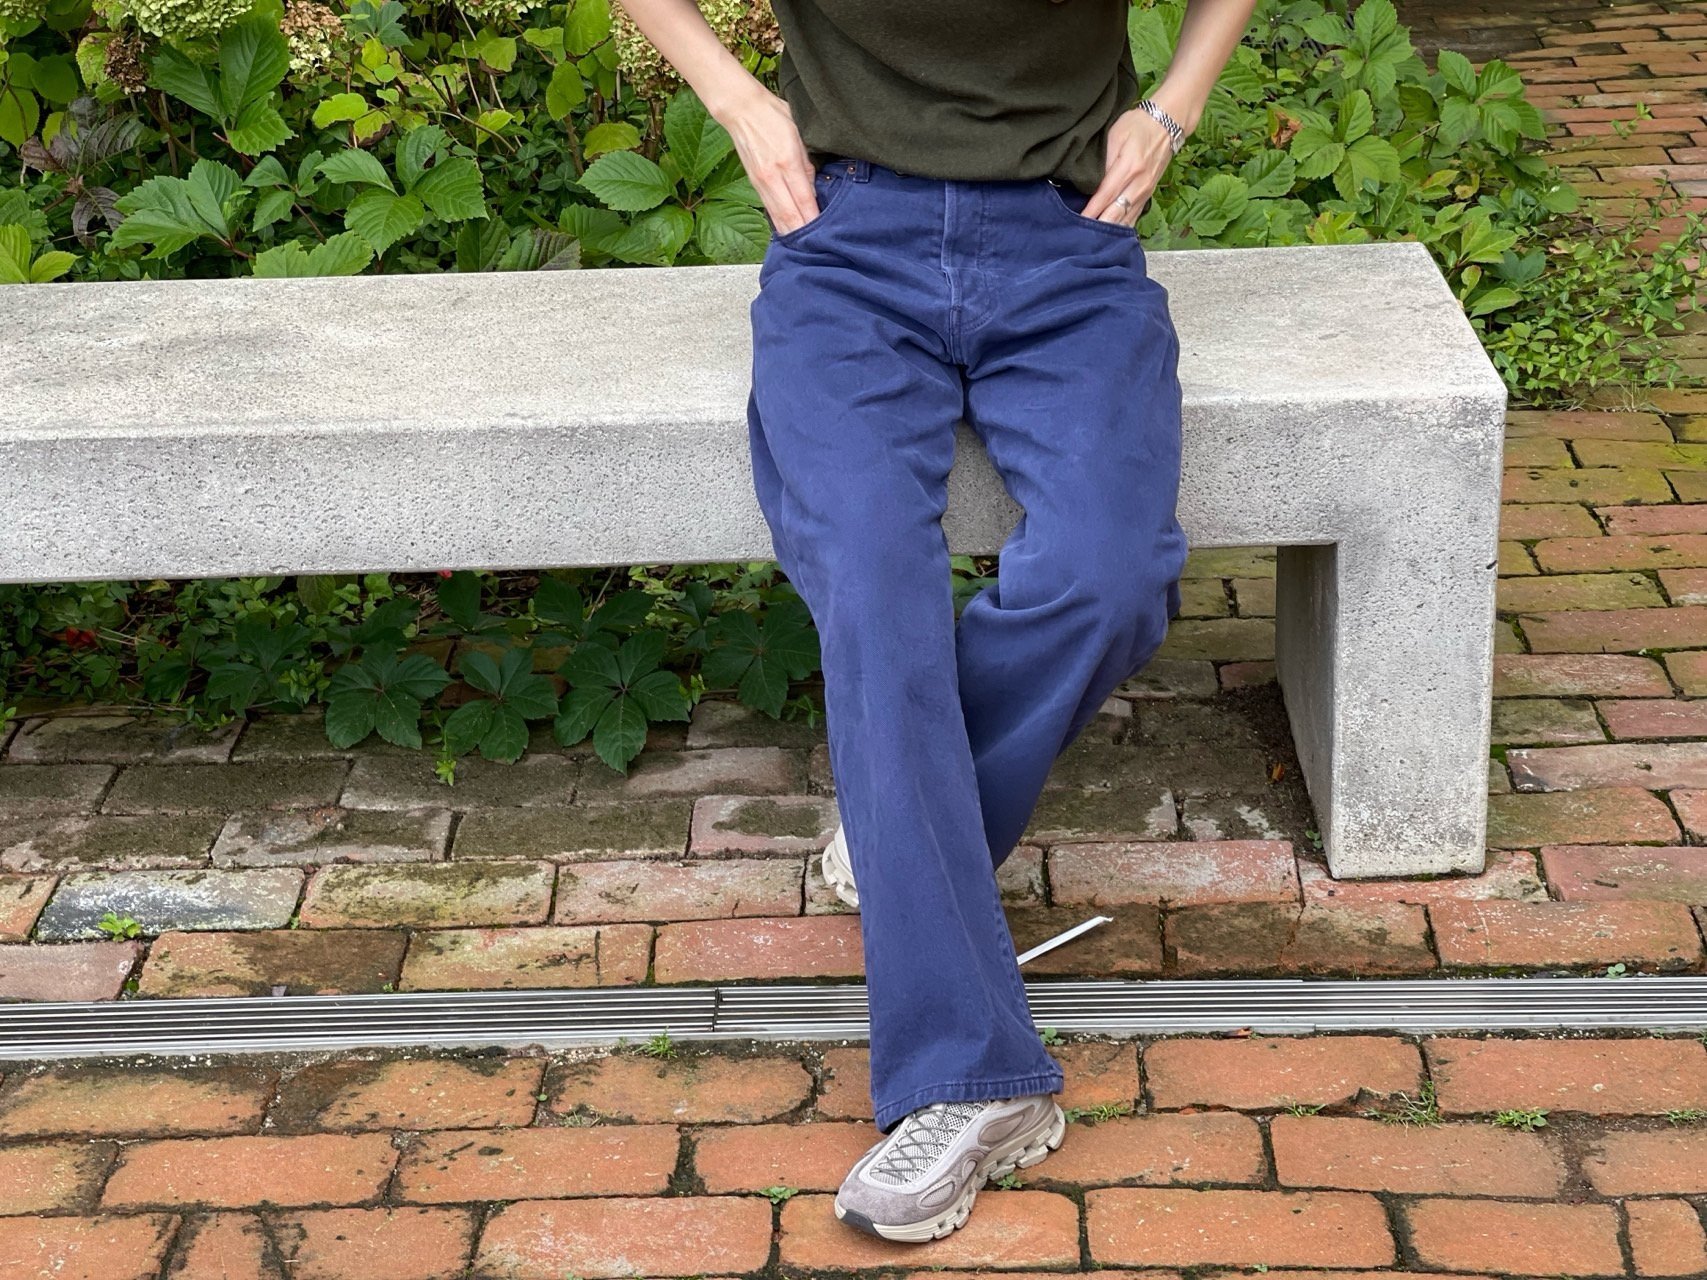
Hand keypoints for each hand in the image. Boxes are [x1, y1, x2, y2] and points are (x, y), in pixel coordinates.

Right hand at [717, 85, 820, 236]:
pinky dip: (779, 223)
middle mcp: (772, 176)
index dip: (815, 219)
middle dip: (803, 234)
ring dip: (790, 233)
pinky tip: (788, 232)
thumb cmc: (773, 115)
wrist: (742, 110)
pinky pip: (769, 210)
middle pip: (790, 215)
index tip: (826, 233)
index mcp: (787, 162)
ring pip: (777, 217)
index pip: (804, 200)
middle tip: (817, 248)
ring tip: (804, 248)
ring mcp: (761, 182)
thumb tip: (814, 189)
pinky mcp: (754, 184)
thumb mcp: (800, 134)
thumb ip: (808, 163)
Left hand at [1080, 102, 1178, 226]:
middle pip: (1116, 214)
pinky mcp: (1148, 196)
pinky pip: (1133, 217)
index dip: (1091, 211)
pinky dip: (1121, 228)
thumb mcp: (1115, 135)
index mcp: (1129, 167)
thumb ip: (1102, 160)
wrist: (1168, 123)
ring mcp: (1145, 192)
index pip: (1105, 195)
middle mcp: (1139, 184)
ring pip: (1126, 220)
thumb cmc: (1138, 126)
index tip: (1077, 222)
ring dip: (1110, 232)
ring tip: (1092, 242)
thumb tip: (1089, 183)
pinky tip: (1109, 237)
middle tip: (1081, 237)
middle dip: (1098, 227)